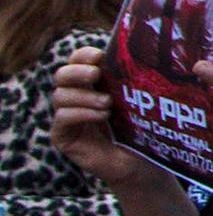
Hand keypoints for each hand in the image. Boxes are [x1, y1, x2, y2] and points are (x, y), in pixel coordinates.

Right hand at [50, 47, 177, 192]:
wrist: (141, 163)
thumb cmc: (143, 128)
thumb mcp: (139, 99)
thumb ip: (135, 78)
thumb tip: (148, 52)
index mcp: (92, 83)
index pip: (77, 60)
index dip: (83, 55)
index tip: (99, 56)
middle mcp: (75, 96)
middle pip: (62, 75)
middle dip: (77, 71)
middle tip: (96, 74)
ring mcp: (66, 117)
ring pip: (60, 96)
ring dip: (84, 96)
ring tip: (108, 103)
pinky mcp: (62, 136)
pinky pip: (62, 118)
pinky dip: (81, 113)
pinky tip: (102, 116)